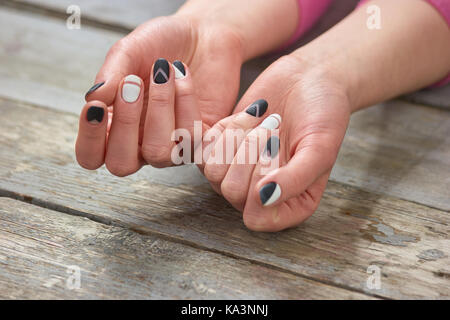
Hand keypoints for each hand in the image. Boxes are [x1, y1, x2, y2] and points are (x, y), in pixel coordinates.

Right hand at [75, 15, 242, 174]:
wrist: (204, 35)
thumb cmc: (160, 45)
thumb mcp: (129, 51)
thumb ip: (110, 74)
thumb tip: (93, 97)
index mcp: (113, 127)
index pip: (91, 156)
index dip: (89, 139)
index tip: (94, 106)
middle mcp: (140, 144)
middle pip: (121, 164)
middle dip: (125, 123)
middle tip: (132, 84)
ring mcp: (170, 146)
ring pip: (158, 153)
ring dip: (159, 108)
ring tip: (163, 70)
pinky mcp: (200, 141)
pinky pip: (190, 137)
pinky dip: (186, 100)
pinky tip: (184, 75)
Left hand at [201, 56, 350, 230]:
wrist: (310, 78)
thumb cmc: (324, 115)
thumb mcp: (320, 147)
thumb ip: (296, 178)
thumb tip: (265, 199)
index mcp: (290, 205)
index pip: (255, 216)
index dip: (260, 182)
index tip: (279, 148)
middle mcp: (259, 195)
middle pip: (231, 191)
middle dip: (251, 153)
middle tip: (275, 128)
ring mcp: (238, 173)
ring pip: (213, 171)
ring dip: (238, 138)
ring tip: (264, 120)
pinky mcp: (222, 148)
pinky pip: (202, 149)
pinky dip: (225, 128)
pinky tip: (251, 115)